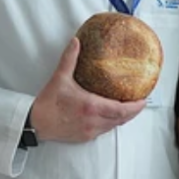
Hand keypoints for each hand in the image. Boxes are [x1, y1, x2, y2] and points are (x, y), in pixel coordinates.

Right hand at [30, 38, 146, 142]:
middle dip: (133, 111)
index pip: (121, 110)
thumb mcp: (60, 77)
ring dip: (122, 117)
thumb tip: (76, 41)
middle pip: (122, 119)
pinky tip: (112, 115)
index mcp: (91, 106)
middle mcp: (93, 121)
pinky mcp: (85, 137)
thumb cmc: (47, 102)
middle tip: (140, 102)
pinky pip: (104, 130)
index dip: (135, 106)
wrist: (34, 123)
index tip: (144, 100)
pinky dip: (111, 122)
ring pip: (114, 126)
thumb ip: (70, 58)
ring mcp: (90, 131)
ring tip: (129, 107)